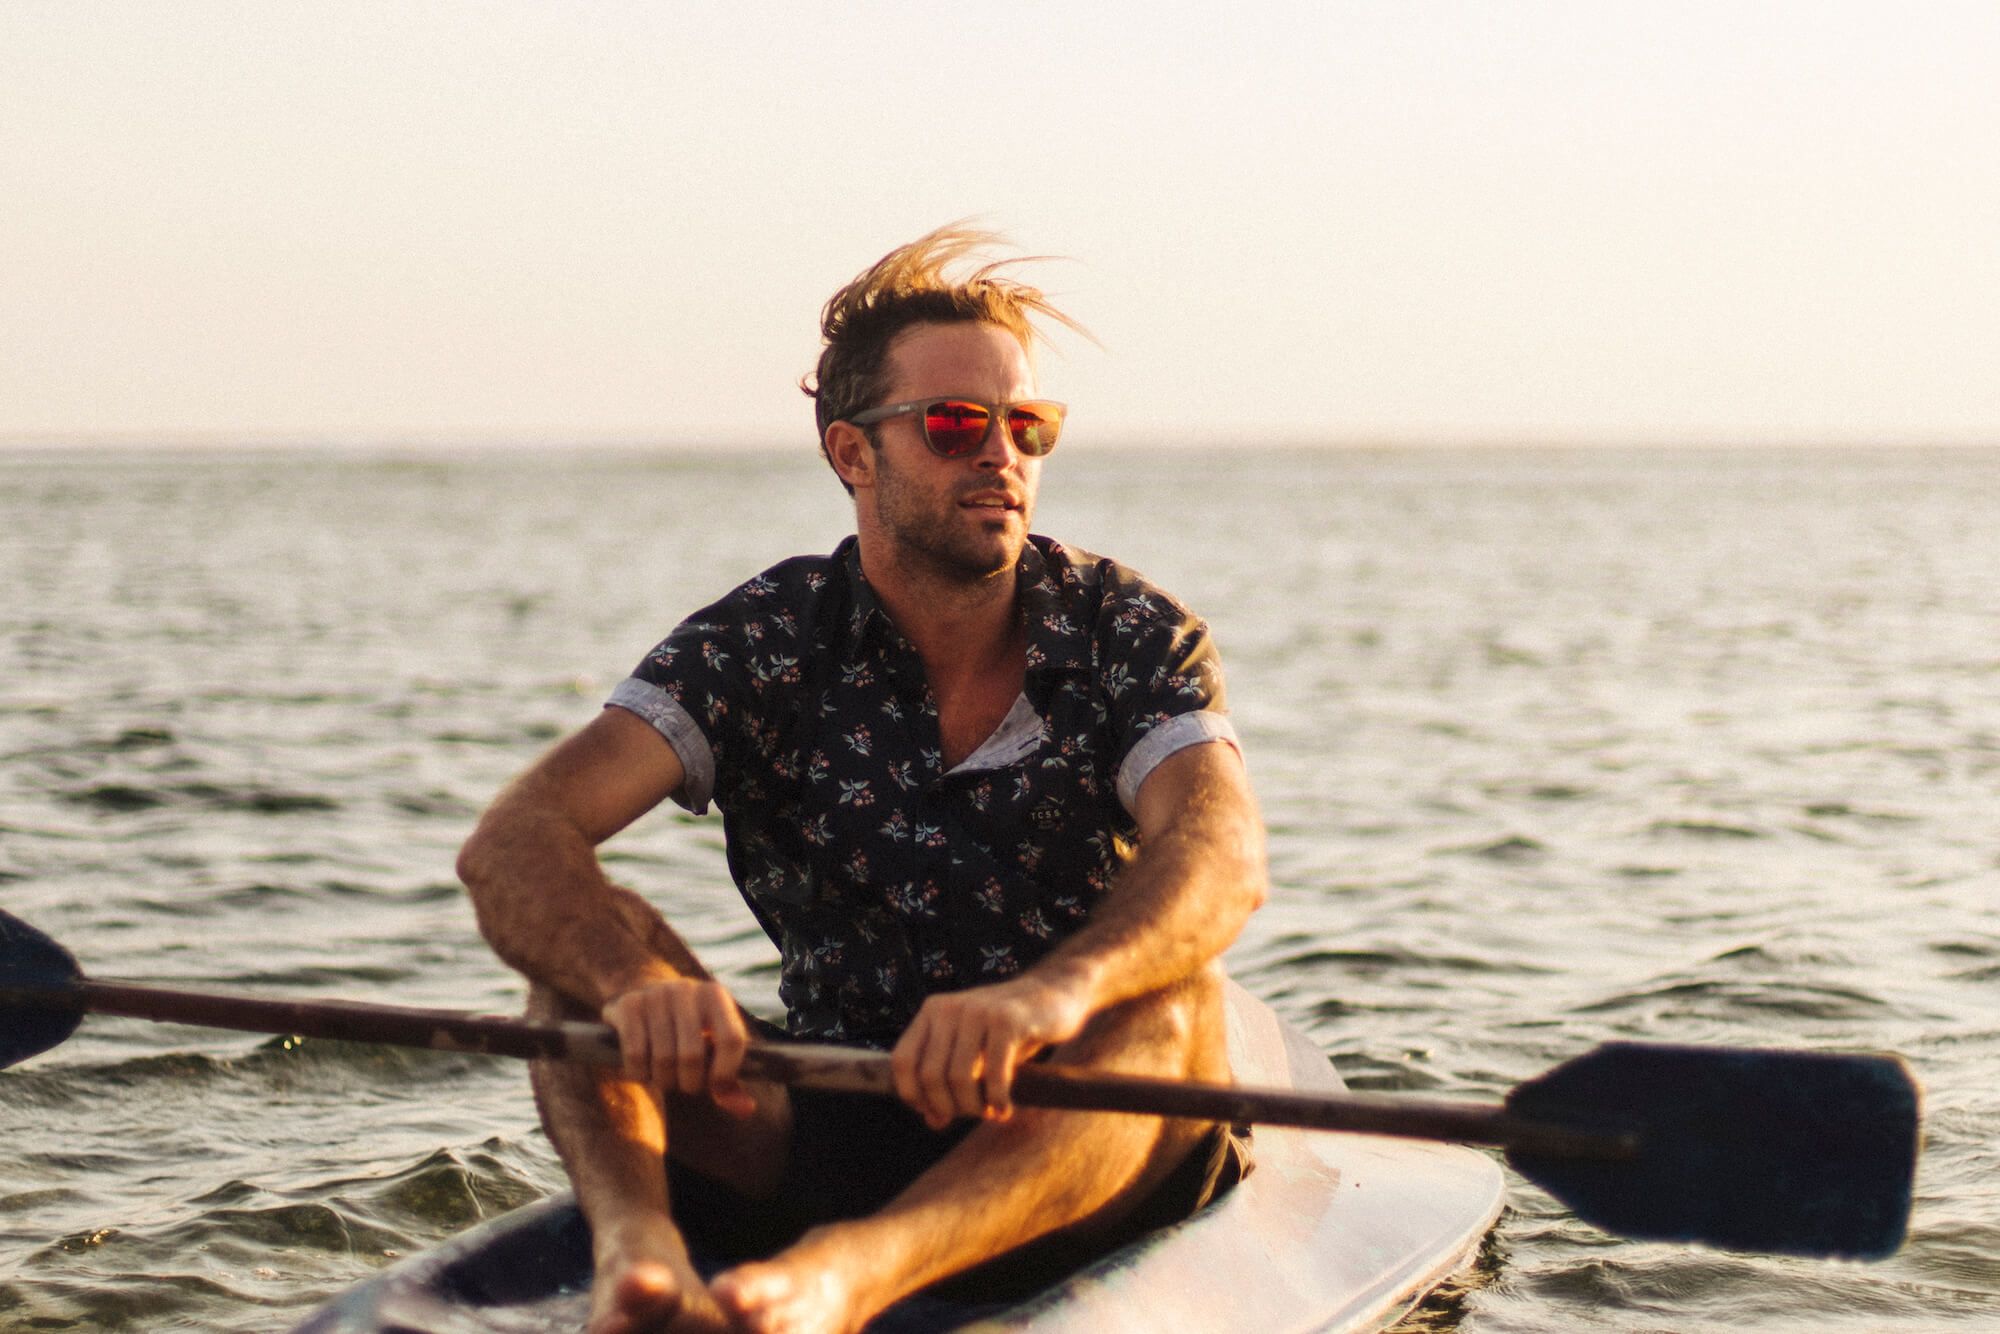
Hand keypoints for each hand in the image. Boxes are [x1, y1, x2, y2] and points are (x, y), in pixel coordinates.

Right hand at [600, 977, 756, 1118]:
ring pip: (663, 1058)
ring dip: (663, 1080)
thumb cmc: (685, 1030)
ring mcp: (656, 995)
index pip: (731, 1040)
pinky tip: (643, 1069)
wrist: (643, 991)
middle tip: (684, 1083)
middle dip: (688, 1082)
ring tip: (665, 1076)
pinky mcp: (629, 1005)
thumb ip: (728, 1081)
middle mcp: (687, 990)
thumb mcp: (711, 1047)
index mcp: (716, 996)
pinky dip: (639, 1073)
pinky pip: (636, 1055)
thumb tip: (746, 1109)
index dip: (725, 1072)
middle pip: (692, 1055)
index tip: (715, 1086)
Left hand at [890, 972, 1093, 1128]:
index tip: (937, 1113)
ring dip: (974, 1107)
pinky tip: (1005, 1109)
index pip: (902, 1061)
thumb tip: (932, 1121)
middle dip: (950, 1107)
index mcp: (932, 1011)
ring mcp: (977, 1010)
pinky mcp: (1007, 1020)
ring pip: (960, 1077)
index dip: (914, 1096)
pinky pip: (993, 1073)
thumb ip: (948, 1082)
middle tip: (973, 1114)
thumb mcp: (973, 1054)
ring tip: (990, 1112)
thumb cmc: (1008, 1033)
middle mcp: (949, 1007)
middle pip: (930, 1075)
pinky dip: (998, 1099)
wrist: (1054, 996)